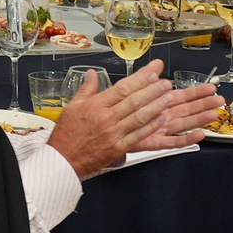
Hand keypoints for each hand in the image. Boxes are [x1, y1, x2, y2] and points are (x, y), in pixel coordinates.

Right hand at [45, 60, 218, 177]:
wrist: (63, 160)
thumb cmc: (67, 133)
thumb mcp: (72, 106)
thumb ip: (86, 89)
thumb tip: (92, 73)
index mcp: (95, 106)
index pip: (122, 89)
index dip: (140, 80)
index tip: (152, 73)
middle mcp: (106, 118)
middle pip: (134, 101)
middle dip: (153, 91)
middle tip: (166, 82)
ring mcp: (114, 134)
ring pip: (140, 117)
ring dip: (156, 106)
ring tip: (169, 97)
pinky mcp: (119, 148)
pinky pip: (139, 135)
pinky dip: (152, 126)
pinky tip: (162, 118)